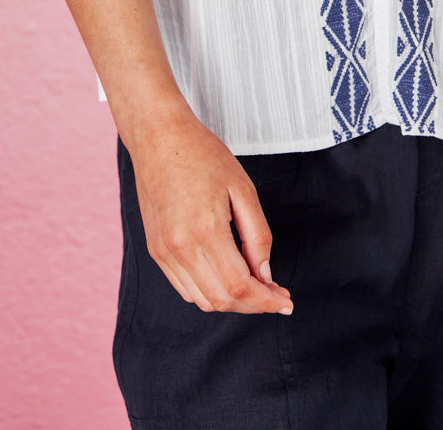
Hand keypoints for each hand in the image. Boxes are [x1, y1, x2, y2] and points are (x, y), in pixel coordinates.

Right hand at [126, 105, 293, 314]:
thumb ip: (257, 236)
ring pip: (202, 300)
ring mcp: (164, 252)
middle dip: (253, 305)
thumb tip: (266, 275)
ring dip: (231, 302)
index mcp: (204, 231)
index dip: (266, 301)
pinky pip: (185, 288)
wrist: (159, 138)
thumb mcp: (242, 188)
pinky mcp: (156, 250)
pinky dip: (209, 292)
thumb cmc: (203, 155)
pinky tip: (228, 277)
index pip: (239, 286)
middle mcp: (180, 248)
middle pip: (221, 300)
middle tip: (276, 295)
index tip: (286, 302)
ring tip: (256, 287)